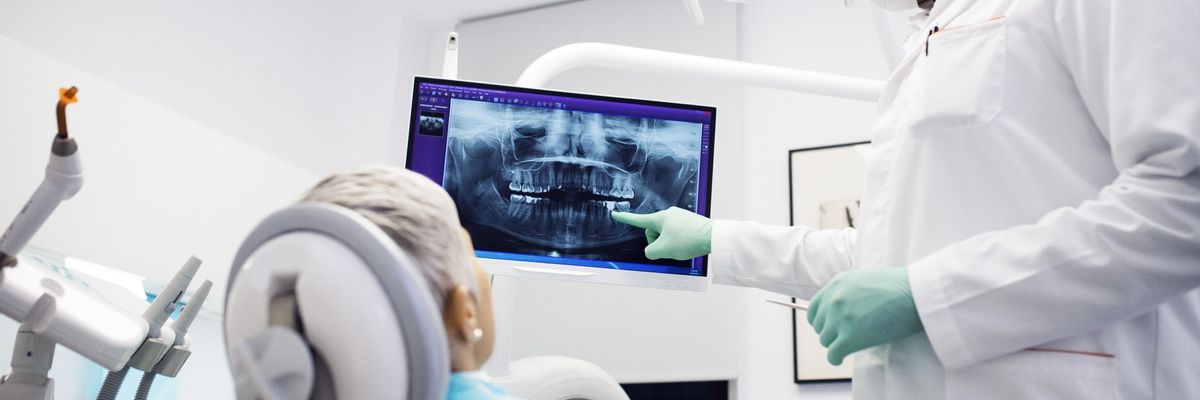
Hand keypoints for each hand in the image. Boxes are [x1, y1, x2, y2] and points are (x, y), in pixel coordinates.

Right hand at [611, 207, 711, 259]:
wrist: (712, 237)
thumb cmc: (688, 240)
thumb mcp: (663, 250)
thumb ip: (650, 252)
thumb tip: (652, 250)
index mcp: (660, 218)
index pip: (638, 219)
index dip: (625, 218)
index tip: (615, 214)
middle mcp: (669, 214)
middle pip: (654, 232)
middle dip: (658, 242)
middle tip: (669, 248)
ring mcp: (679, 217)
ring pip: (666, 234)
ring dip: (669, 243)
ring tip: (682, 246)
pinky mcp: (688, 222)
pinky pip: (676, 234)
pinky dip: (678, 242)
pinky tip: (687, 245)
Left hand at [806, 267, 923, 364]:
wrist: (915, 294)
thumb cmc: (899, 286)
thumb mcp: (864, 279)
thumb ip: (848, 292)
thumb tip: (842, 308)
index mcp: (836, 284)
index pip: (814, 309)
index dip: (822, 320)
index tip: (830, 326)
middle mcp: (834, 301)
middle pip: (820, 326)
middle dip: (831, 332)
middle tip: (844, 336)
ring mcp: (840, 319)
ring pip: (825, 341)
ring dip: (835, 344)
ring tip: (848, 344)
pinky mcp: (850, 337)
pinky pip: (833, 354)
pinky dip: (835, 358)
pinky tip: (841, 358)